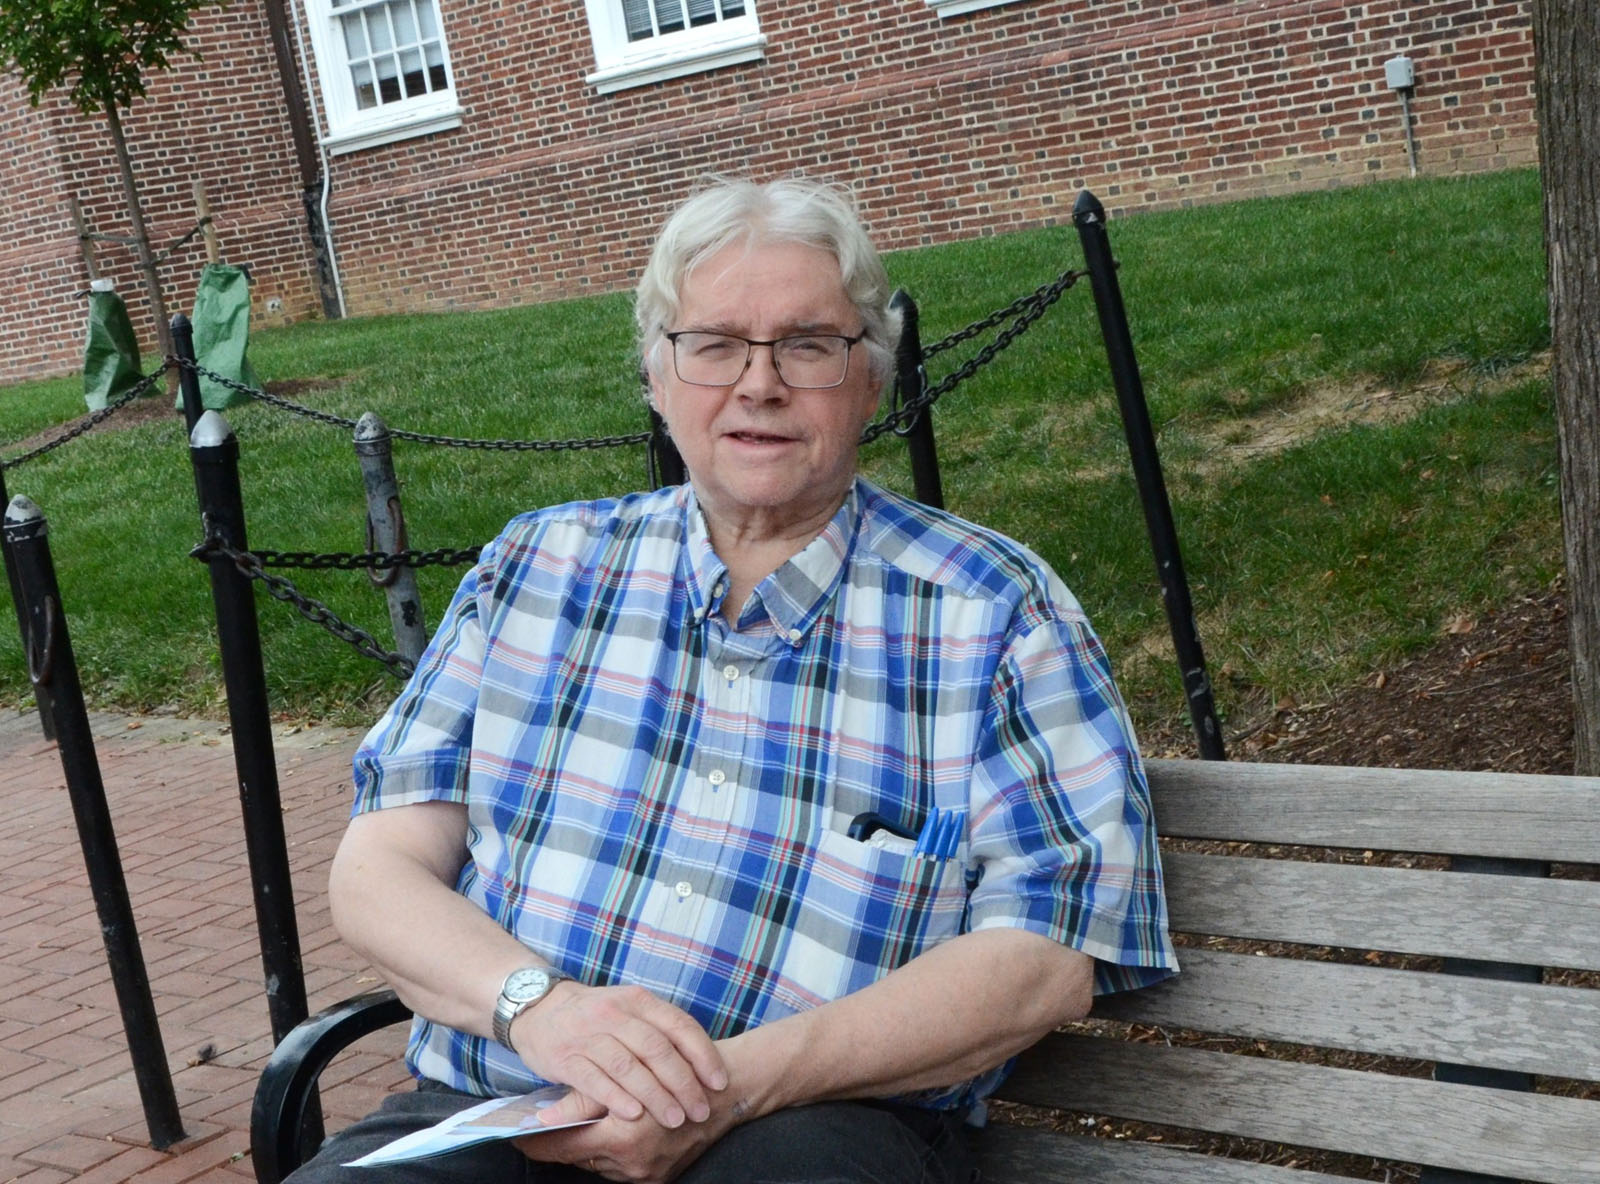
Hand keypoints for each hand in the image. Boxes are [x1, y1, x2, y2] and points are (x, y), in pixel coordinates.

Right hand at [512, 983, 726, 1129]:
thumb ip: (660, 1030)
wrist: (540, 1008)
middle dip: (683, 1083)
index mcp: (638, 1000)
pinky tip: (634, 1115)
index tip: (719, 1082)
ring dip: (655, 1095)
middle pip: (656, 1049)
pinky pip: (594, 1078)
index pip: (678, 1025)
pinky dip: (615, 1097)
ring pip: (628, 1066)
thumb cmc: (596, 1016)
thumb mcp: (630, 1010)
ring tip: (675, 1119)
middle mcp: (614, 1013)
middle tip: (700, 1110)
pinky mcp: (565, 1057)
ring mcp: (588, 1034)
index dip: (702, 1055)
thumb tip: (702, 1064)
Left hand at [517, 1094, 739, 1183]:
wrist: (731, 1090)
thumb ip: (583, 1098)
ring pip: (599, 1164)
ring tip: (581, 1124)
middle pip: (579, 1159)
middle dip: (563, 1141)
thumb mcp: (629, 1075)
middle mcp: (633, 1165)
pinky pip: (621, 1168)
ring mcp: (648, 1176)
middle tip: (543, 1126)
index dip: (535, 1142)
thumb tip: (543, 1115)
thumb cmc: (680, 1070)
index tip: (515, 1136)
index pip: (562, 1149)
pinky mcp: (659, 1179)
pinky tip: (612, 1131)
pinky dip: (613, 1151)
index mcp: (623, 1139)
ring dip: (590, 1145)